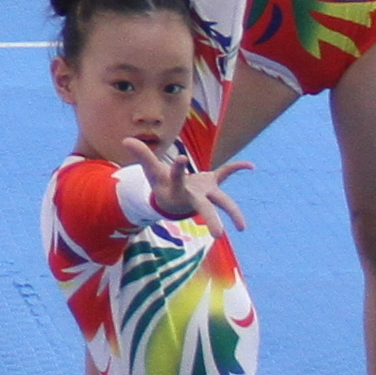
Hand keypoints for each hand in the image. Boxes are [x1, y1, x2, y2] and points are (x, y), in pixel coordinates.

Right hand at [130, 141, 252, 235]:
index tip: (182, 158)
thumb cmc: (160, 184)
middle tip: (219, 235)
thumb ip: (142, 155)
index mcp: (176, 188)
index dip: (179, 169)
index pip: (178, 178)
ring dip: (233, 212)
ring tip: (242, 228)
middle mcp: (193, 195)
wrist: (172, 198)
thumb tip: (125, 139)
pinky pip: (226, 175)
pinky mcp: (212, 184)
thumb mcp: (150, 170)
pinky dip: (237, 167)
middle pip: (203, 207)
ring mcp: (205, 192)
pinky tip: (250, 165)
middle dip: (210, 218)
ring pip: (222, 201)